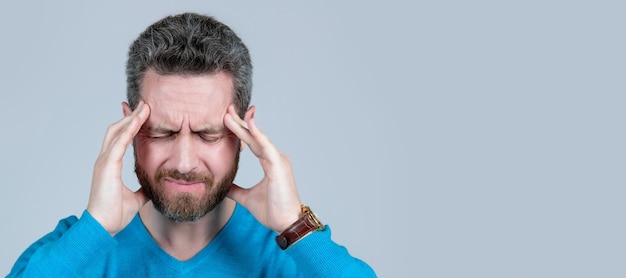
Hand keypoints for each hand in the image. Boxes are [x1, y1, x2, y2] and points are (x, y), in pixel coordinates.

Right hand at [87, 101, 149, 235]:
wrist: (103, 226)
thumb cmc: (114, 214)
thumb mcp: (135, 199)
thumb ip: (142, 190)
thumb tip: (153, 187)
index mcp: (109, 165)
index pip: (118, 138)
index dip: (128, 124)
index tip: (139, 113)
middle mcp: (105, 160)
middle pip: (116, 129)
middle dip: (130, 116)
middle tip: (144, 104)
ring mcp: (104, 162)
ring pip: (116, 132)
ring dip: (131, 118)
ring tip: (144, 107)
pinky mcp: (107, 166)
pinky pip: (119, 143)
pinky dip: (128, 130)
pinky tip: (138, 121)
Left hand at [224, 105, 301, 232]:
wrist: (286, 223)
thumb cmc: (272, 211)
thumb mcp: (246, 198)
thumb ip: (235, 190)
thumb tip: (223, 185)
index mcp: (270, 163)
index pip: (252, 142)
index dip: (241, 130)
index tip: (228, 119)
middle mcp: (276, 158)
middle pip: (255, 136)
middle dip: (240, 122)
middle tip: (226, 109)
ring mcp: (279, 160)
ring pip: (258, 139)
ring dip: (244, 125)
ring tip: (229, 114)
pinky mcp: (279, 165)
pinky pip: (267, 147)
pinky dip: (258, 135)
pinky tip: (249, 124)